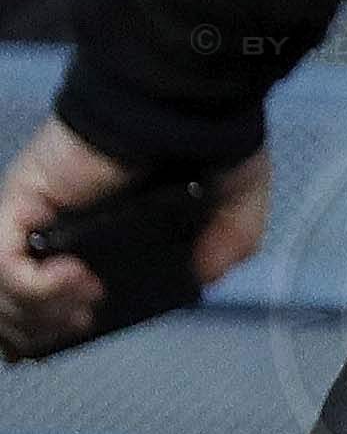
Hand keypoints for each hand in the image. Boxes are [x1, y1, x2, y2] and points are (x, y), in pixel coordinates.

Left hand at [0, 112, 270, 358]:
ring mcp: (33, 216)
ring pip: (1, 293)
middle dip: (40, 329)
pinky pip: (3, 264)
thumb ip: (231, 242)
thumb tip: (204, 278)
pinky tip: (75, 277)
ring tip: (86, 296)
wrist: (179, 104)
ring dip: (41, 313)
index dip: (49, 326)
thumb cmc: (205, 140)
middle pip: (10, 306)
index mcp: (96, 235)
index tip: (83, 329)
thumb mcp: (236, 199)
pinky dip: (34, 286)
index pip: (43, 296)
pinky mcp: (22, 203)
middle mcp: (55, 229)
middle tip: (84, 319)